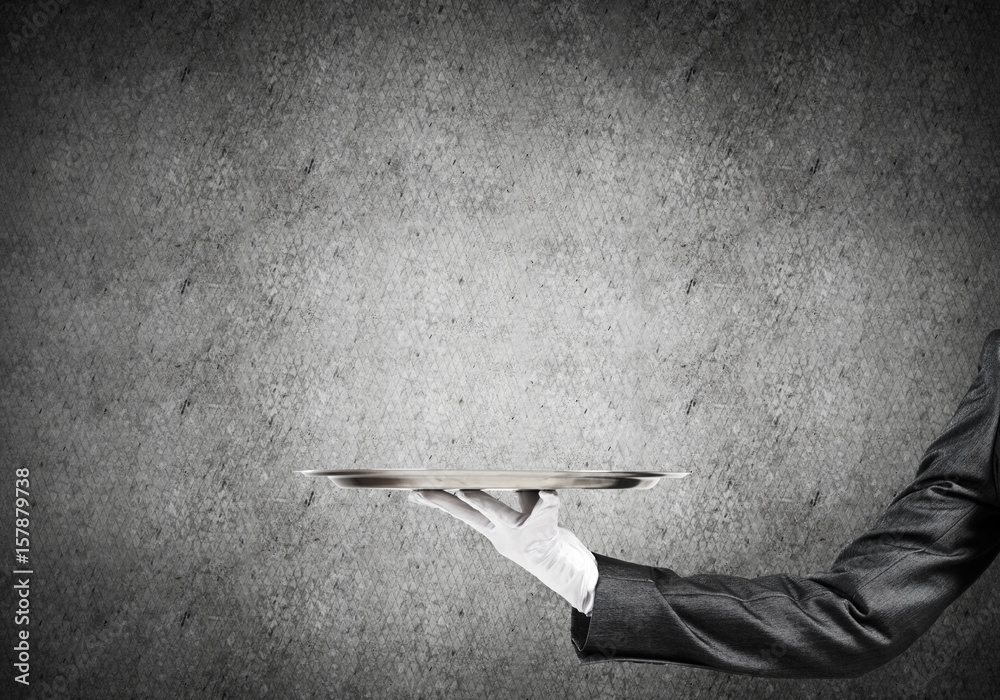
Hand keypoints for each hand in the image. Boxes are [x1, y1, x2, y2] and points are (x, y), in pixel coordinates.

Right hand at [409, 489, 597, 613]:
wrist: (561, 564)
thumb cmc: (538, 532)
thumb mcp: (517, 515)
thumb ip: (507, 493)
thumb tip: (493, 478)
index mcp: (493, 528)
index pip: (462, 512)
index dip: (440, 502)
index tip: (417, 494)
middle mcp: (504, 532)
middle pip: (471, 515)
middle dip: (448, 503)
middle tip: (427, 493)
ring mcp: (523, 532)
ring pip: (503, 515)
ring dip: (486, 505)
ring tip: (465, 493)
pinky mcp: (547, 529)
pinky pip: (547, 511)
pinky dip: (548, 501)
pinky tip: (549, 493)